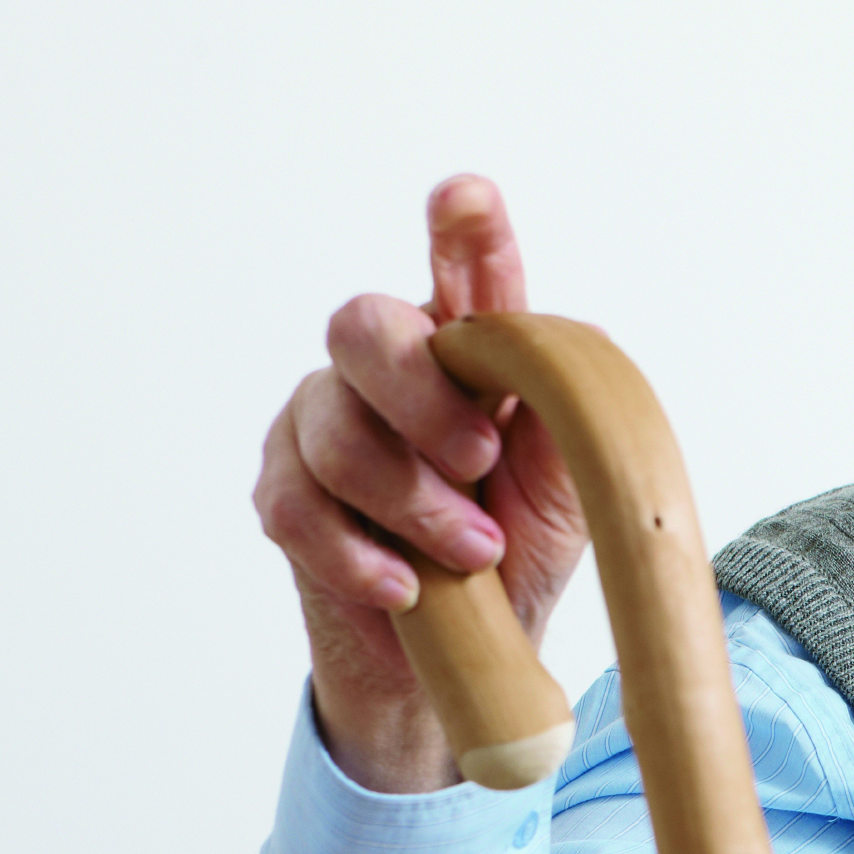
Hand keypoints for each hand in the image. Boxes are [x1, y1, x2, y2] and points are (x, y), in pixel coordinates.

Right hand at [252, 176, 586, 792]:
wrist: (464, 656)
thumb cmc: (521, 549)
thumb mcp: (570, 488)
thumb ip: (566, 416)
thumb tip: (563, 359)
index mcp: (469, 351)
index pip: (465, 271)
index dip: (464, 232)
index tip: (467, 197)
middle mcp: (387, 366)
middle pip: (363, 328)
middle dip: (421, 399)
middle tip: (478, 460)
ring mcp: (322, 421)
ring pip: (334, 428)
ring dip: (413, 502)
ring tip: (472, 553)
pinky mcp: (283, 490)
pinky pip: (298, 505)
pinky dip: (362, 555)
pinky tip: (407, 585)